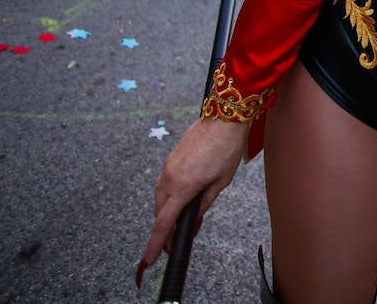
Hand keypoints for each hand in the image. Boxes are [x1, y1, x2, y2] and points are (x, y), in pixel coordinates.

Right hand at [139, 117, 247, 281]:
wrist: (223, 117)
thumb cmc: (227, 148)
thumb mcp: (221, 182)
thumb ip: (204, 203)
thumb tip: (194, 220)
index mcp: (183, 186)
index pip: (163, 223)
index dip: (155, 244)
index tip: (149, 259)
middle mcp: (170, 177)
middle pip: (160, 212)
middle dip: (164, 229)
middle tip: (174, 241)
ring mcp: (168, 167)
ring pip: (160, 197)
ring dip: (166, 211)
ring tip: (180, 219)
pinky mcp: (170, 159)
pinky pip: (164, 183)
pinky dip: (169, 195)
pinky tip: (181, 197)